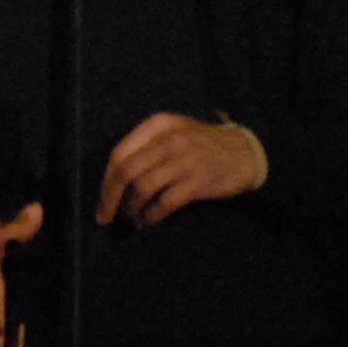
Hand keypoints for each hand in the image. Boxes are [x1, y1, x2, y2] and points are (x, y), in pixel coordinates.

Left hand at [95, 112, 266, 230]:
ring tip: (133, 218)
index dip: (106, 181)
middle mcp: (169, 140)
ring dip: (131, 209)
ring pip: (141, 188)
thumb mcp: (174, 131)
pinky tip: (149, 221)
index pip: (119, 153)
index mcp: (158, 125)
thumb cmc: (204, 144)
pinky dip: (151, 216)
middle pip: (126, 172)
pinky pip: (163, 204)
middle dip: (109, 198)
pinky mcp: (196, 182)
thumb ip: (146, 145)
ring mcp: (184, 160)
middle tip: (105, 217)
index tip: (102, 199)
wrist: (245, 152)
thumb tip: (114, 180)